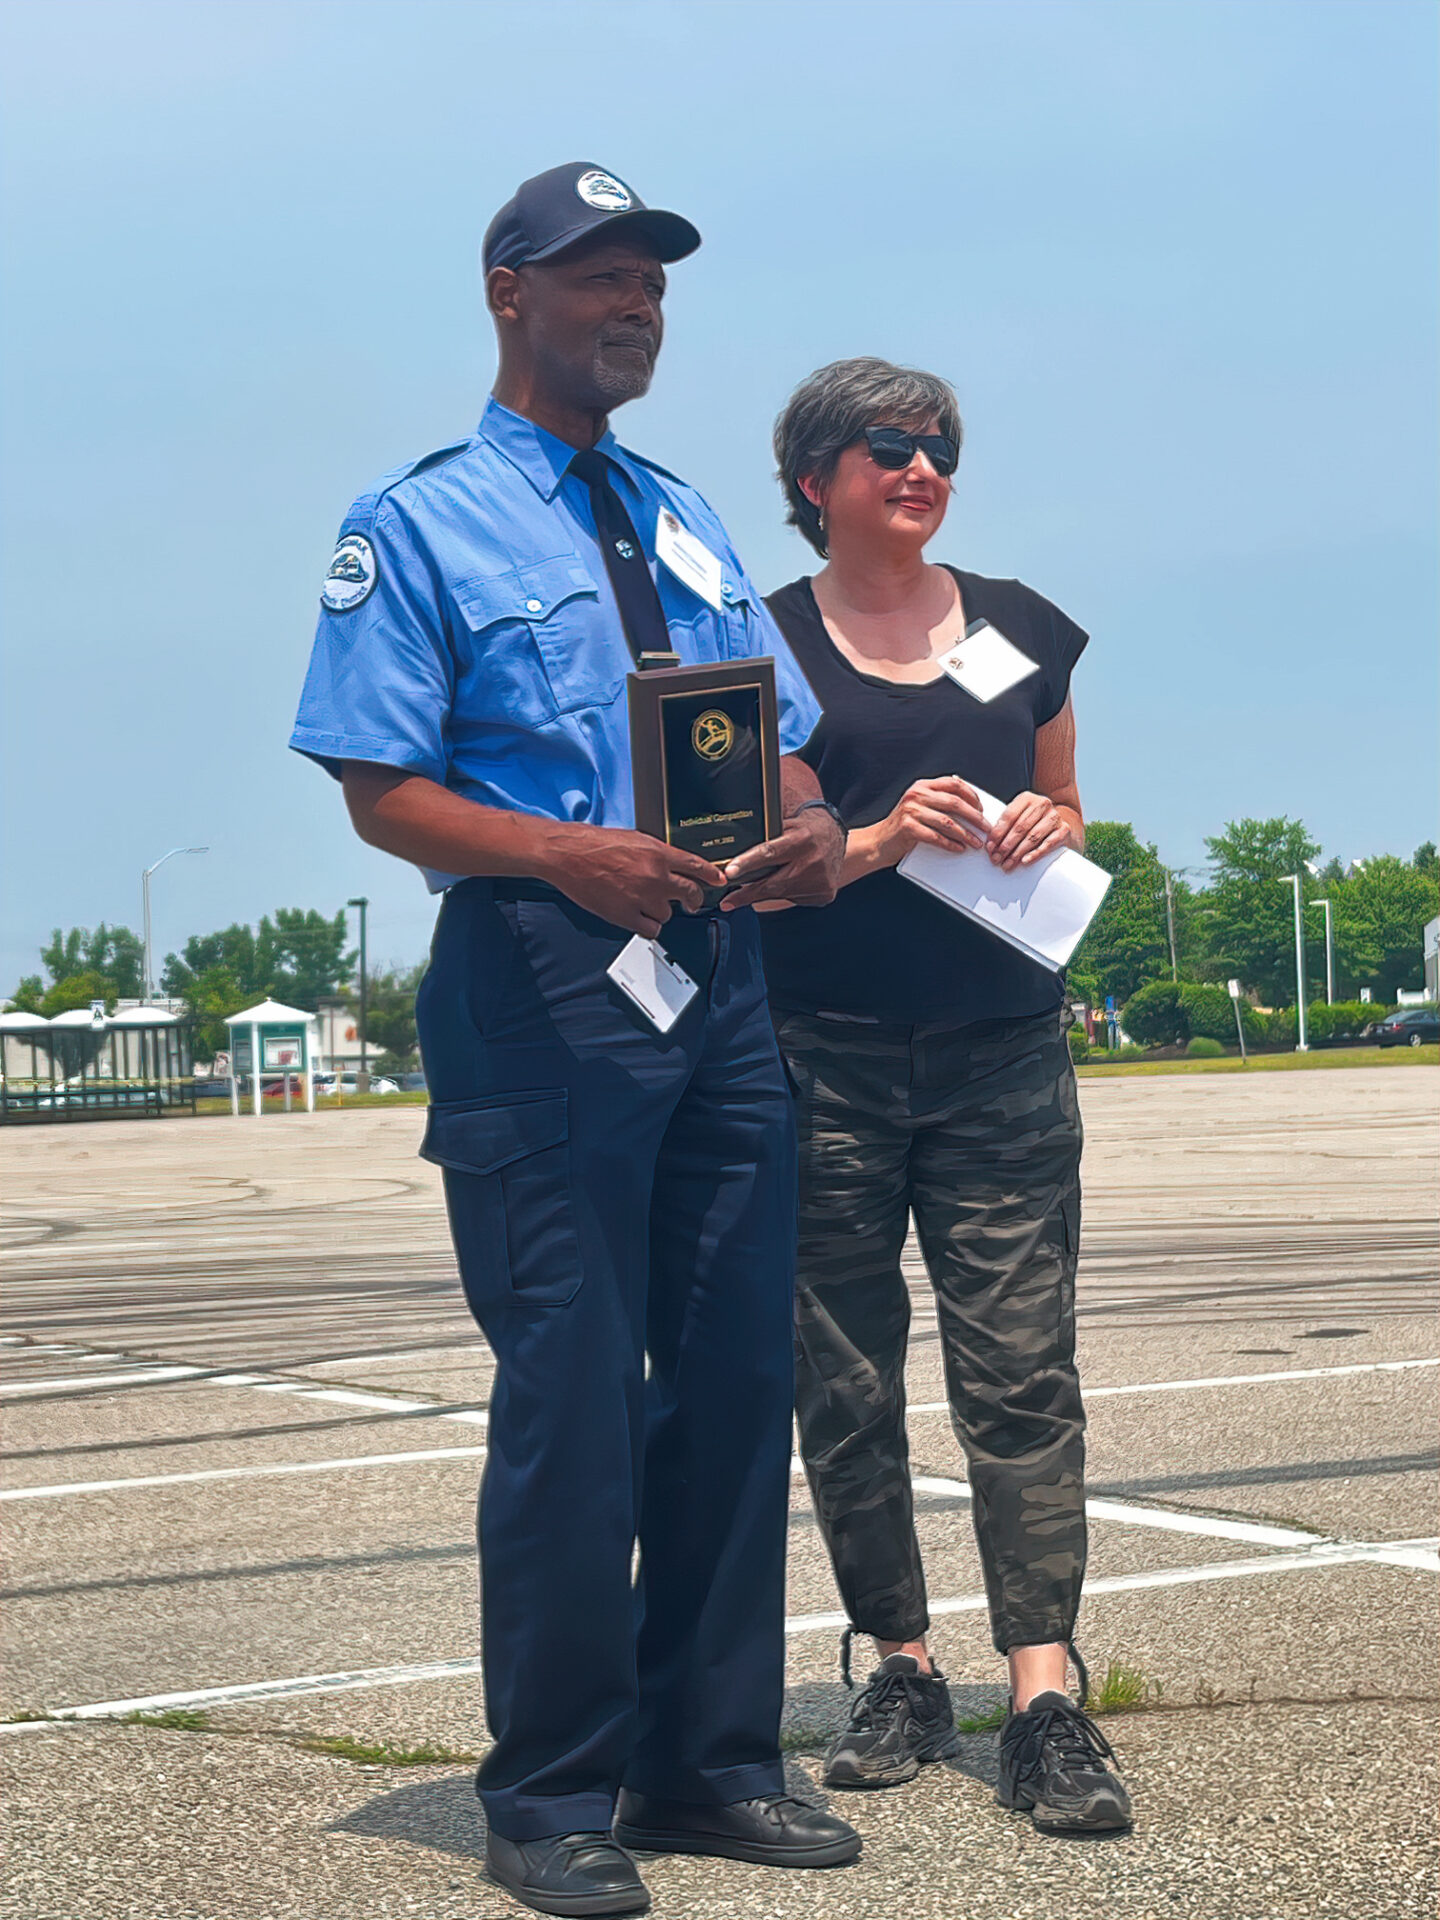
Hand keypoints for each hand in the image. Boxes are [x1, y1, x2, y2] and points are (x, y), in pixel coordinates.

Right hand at [540, 826, 725, 936]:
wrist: (568, 854)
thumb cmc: (594, 844)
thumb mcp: (634, 839)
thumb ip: (657, 853)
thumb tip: (672, 864)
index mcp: (658, 853)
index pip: (696, 866)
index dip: (710, 875)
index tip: (718, 881)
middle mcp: (655, 876)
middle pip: (690, 893)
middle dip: (693, 900)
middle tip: (690, 903)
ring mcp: (642, 897)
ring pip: (668, 914)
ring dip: (659, 910)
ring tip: (643, 902)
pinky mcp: (626, 915)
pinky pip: (651, 929)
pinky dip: (646, 925)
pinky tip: (638, 916)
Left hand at [720, 809, 845, 910]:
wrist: (836, 838)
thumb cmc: (807, 830)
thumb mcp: (788, 825)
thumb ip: (766, 838)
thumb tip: (734, 852)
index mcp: (802, 840)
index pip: (770, 853)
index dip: (748, 864)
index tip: (730, 872)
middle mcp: (813, 861)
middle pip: (773, 884)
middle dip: (747, 894)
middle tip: (727, 901)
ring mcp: (820, 881)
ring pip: (782, 894)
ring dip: (767, 893)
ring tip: (762, 885)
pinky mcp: (824, 894)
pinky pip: (794, 899)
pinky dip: (786, 893)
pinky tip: (790, 883)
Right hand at [872, 777, 987, 866]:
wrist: (878, 842)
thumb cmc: (903, 826)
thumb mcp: (919, 806)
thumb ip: (938, 800)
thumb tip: (971, 805)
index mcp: (922, 786)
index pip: (954, 784)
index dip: (972, 796)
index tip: (982, 809)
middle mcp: (916, 795)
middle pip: (954, 803)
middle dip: (974, 817)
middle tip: (986, 828)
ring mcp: (911, 811)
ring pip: (948, 822)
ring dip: (966, 834)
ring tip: (976, 842)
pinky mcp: (908, 828)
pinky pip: (936, 837)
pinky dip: (950, 844)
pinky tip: (959, 848)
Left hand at [986, 791, 1074, 870]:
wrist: (1062, 821)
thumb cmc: (1033, 822)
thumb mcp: (1019, 817)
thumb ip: (1005, 826)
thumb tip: (990, 845)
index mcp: (1027, 798)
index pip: (1009, 816)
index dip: (997, 833)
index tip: (989, 848)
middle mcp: (1042, 804)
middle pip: (1020, 827)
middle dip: (1005, 846)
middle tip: (996, 859)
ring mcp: (1055, 816)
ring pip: (1032, 836)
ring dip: (1017, 853)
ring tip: (1007, 864)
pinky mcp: (1064, 830)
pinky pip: (1049, 843)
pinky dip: (1036, 853)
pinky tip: (1025, 861)